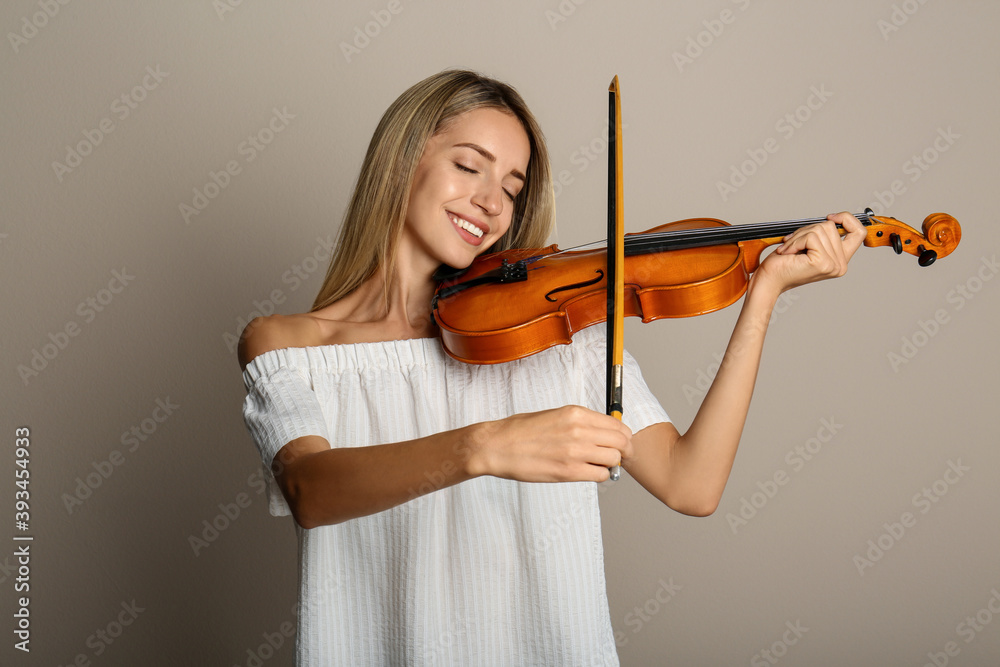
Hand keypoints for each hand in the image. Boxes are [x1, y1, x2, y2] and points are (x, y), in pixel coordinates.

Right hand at [471, 405, 631, 482]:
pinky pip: (600, 475)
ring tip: (598, 465)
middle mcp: (579, 430)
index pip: (616, 424)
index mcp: (576, 413)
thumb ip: (580, 422)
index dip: (623, 436)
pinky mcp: (568, 471)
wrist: (497, 446)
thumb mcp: (554, 415)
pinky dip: (599, 475)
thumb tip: (600, 432)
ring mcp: (575, 451)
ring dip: (610, 464)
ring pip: (613, 459)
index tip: (621, 442)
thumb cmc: (520, 431)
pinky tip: (588, 472)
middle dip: (623, 451)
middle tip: (618, 457)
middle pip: (621, 441)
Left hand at [754, 211, 865, 294]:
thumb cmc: (783, 263)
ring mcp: (833, 265)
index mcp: (840, 261)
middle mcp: (841, 265)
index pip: (858, 232)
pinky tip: (788, 252)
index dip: (847, 219)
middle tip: (793, 243)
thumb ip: (823, 235)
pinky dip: (795, 241)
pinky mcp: (822, 262)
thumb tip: (832, 219)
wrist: (769, 280)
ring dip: (799, 236)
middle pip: (832, 227)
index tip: (830, 217)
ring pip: (820, 230)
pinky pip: (811, 237)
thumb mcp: (808, 245)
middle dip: (807, 230)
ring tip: (789, 248)